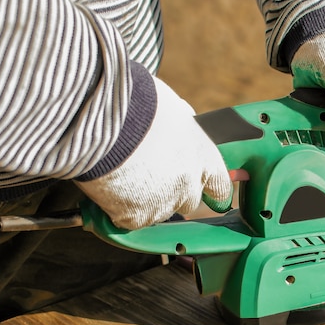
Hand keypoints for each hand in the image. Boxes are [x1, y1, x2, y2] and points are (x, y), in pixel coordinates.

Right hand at [76, 77, 232, 229]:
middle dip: (173, 192)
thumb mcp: (173, 109)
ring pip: (158, 211)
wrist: (104, 120)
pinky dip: (120, 207)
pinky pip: (130, 219)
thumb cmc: (137, 105)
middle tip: (150, 174)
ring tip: (125, 173)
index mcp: (204, 158)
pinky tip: (111, 184)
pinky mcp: (136, 217)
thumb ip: (184, 129)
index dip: (210, 189)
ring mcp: (163, 204)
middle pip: (188, 202)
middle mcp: (189, 185)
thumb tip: (184, 129)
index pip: (220, 187)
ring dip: (145, 199)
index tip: (207, 192)